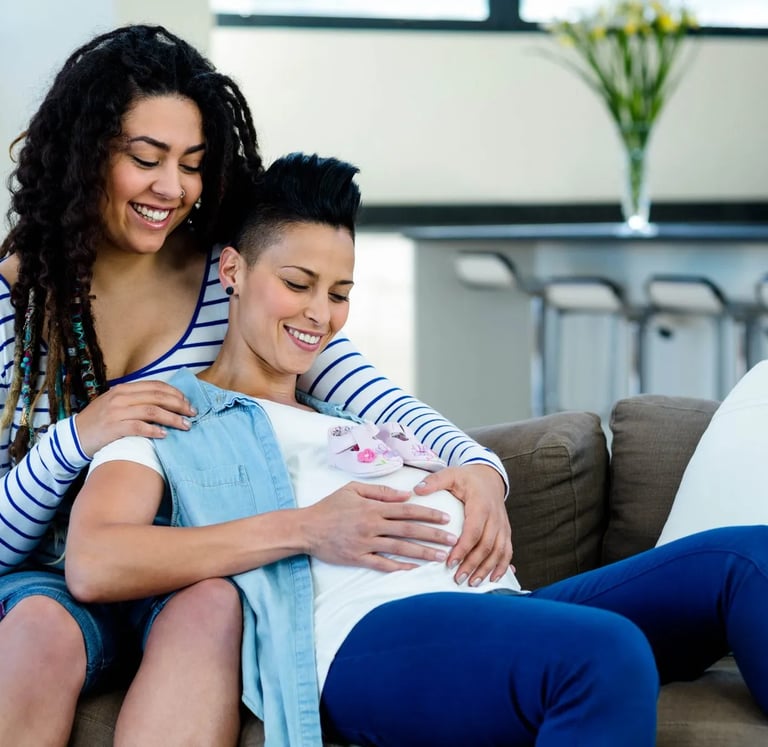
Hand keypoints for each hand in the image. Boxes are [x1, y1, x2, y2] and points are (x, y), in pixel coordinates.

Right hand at [74, 381, 196, 455]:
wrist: (74, 436)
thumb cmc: (99, 421)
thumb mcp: (116, 403)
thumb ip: (136, 400)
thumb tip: (164, 401)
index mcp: (123, 389)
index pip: (156, 386)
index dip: (175, 393)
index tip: (187, 402)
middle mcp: (121, 397)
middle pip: (158, 397)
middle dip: (179, 405)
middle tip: (192, 414)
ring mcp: (116, 412)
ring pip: (152, 411)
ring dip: (172, 418)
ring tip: (185, 425)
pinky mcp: (113, 428)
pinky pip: (138, 427)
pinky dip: (154, 430)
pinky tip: (164, 435)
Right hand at [302, 481, 457, 571]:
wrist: (306, 528)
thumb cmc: (330, 506)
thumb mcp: (353, 490)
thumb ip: (381, 492)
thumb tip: (406, 494)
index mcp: (374, 507)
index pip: (408, 510)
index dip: (429, 513)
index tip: (446, 517)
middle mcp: (373, 525)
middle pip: (409, 530)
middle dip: (434, 534)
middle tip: (453, 539)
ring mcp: (366, 543)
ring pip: (400, 548)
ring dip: (422, 552)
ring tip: (440, 556)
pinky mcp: (358, 558)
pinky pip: (382, 564)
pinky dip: (399, 567)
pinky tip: (414, 569)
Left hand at [413, 464, 512, 585]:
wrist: (489, 477)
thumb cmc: (468, 478)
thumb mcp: (451, 474)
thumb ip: (435, 481)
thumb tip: (416, 489)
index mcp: (481, 505)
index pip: (473, 531)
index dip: (463, 549)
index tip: (450, 562)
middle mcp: (495, 517)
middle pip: (486, 546)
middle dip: (472, 565)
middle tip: (458, 579)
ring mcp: (502, 526)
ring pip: (499, 552)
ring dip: (487, 569)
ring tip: (472, 583)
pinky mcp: (506, 531)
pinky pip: (508, 551)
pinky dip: (502, 566)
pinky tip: (493, 578)